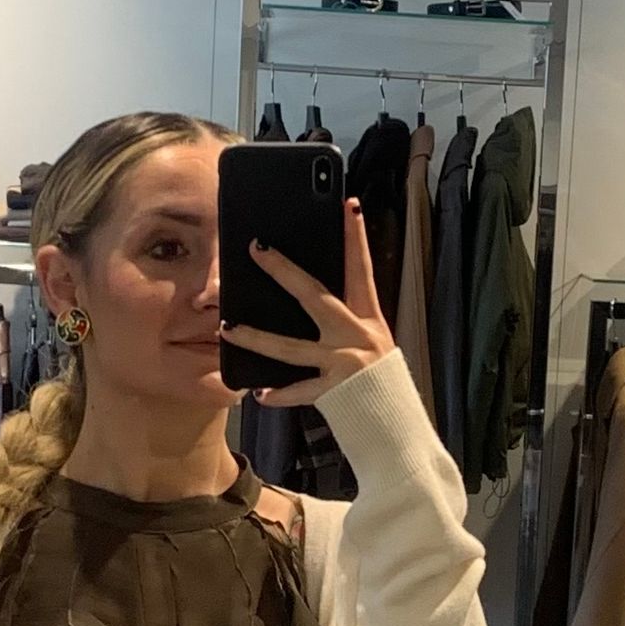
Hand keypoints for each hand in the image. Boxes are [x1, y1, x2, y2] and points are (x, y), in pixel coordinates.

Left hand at [224, 199, 394, 408]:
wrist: (396, 421)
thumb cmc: (380, 378)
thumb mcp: (371, 339)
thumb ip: (346, 316)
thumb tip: (309, 291)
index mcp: (368, 318)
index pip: (362, 269)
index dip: (356, 236)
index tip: (349, 205)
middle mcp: (355, 336)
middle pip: (314, 296)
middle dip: (284, 272)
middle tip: (257, 249)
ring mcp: (342, 364)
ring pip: (291, 348)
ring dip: (257, 338)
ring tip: (228, 329)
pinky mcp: (333, 391)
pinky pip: (299, 392)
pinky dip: (280, 395)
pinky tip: (258, 393)